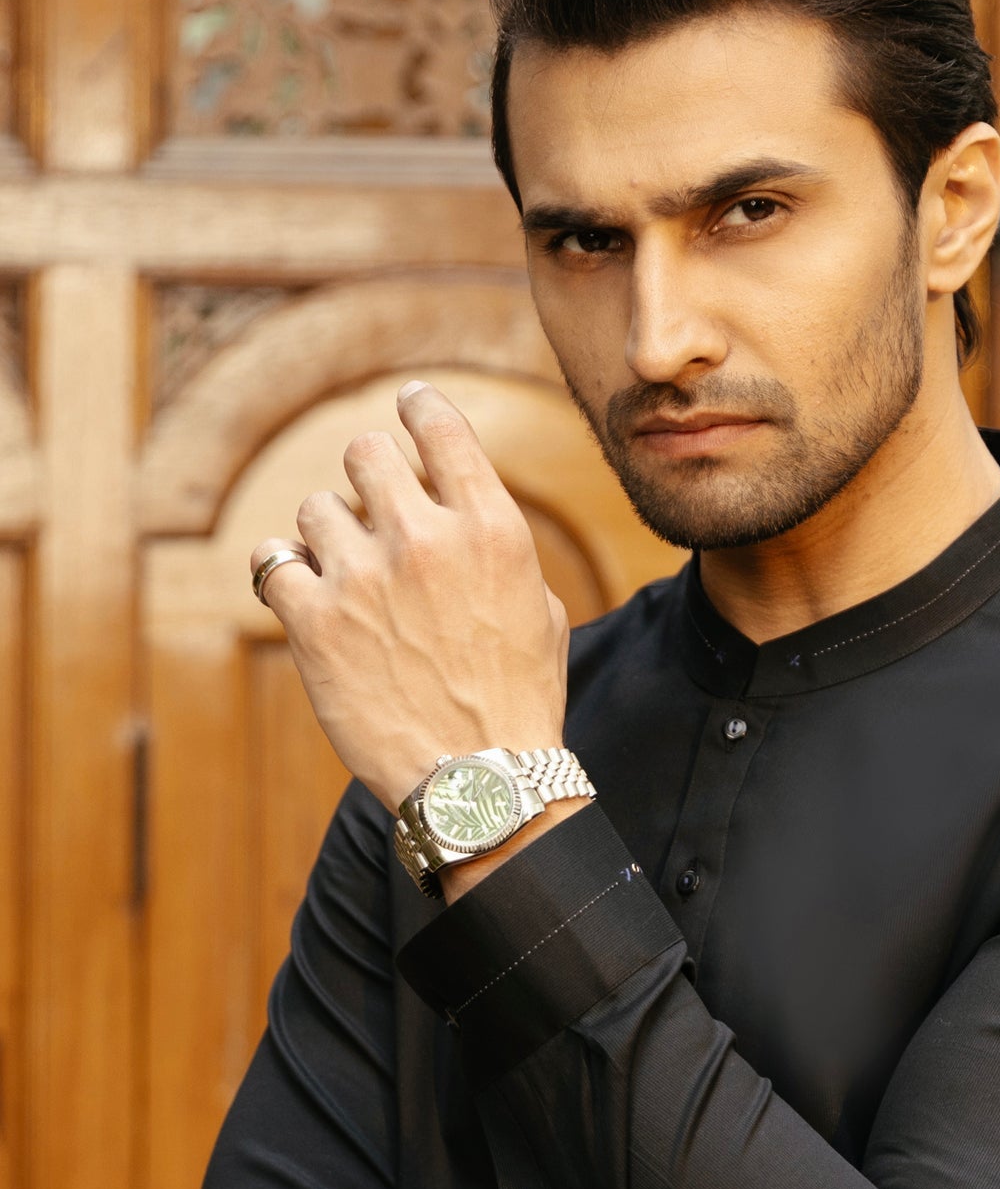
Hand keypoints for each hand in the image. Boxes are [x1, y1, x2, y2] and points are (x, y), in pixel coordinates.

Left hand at [248, 382, 570, 813]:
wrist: (481, 783)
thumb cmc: (518, 703)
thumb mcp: (538, 607)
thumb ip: (495, 547)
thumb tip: (460, 511)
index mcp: (491, 529)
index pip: (439, 428)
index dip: (418, 408)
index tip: (407, 405)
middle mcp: (425, 539)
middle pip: (365, 453)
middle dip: (367, 477)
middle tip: (371, 508)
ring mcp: (364, 578)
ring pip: (316, 508)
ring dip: (327, 534)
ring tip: (345, 574)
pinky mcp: (313, 622)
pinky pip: (273, 561)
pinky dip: (283, 571)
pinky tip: (297, 587)